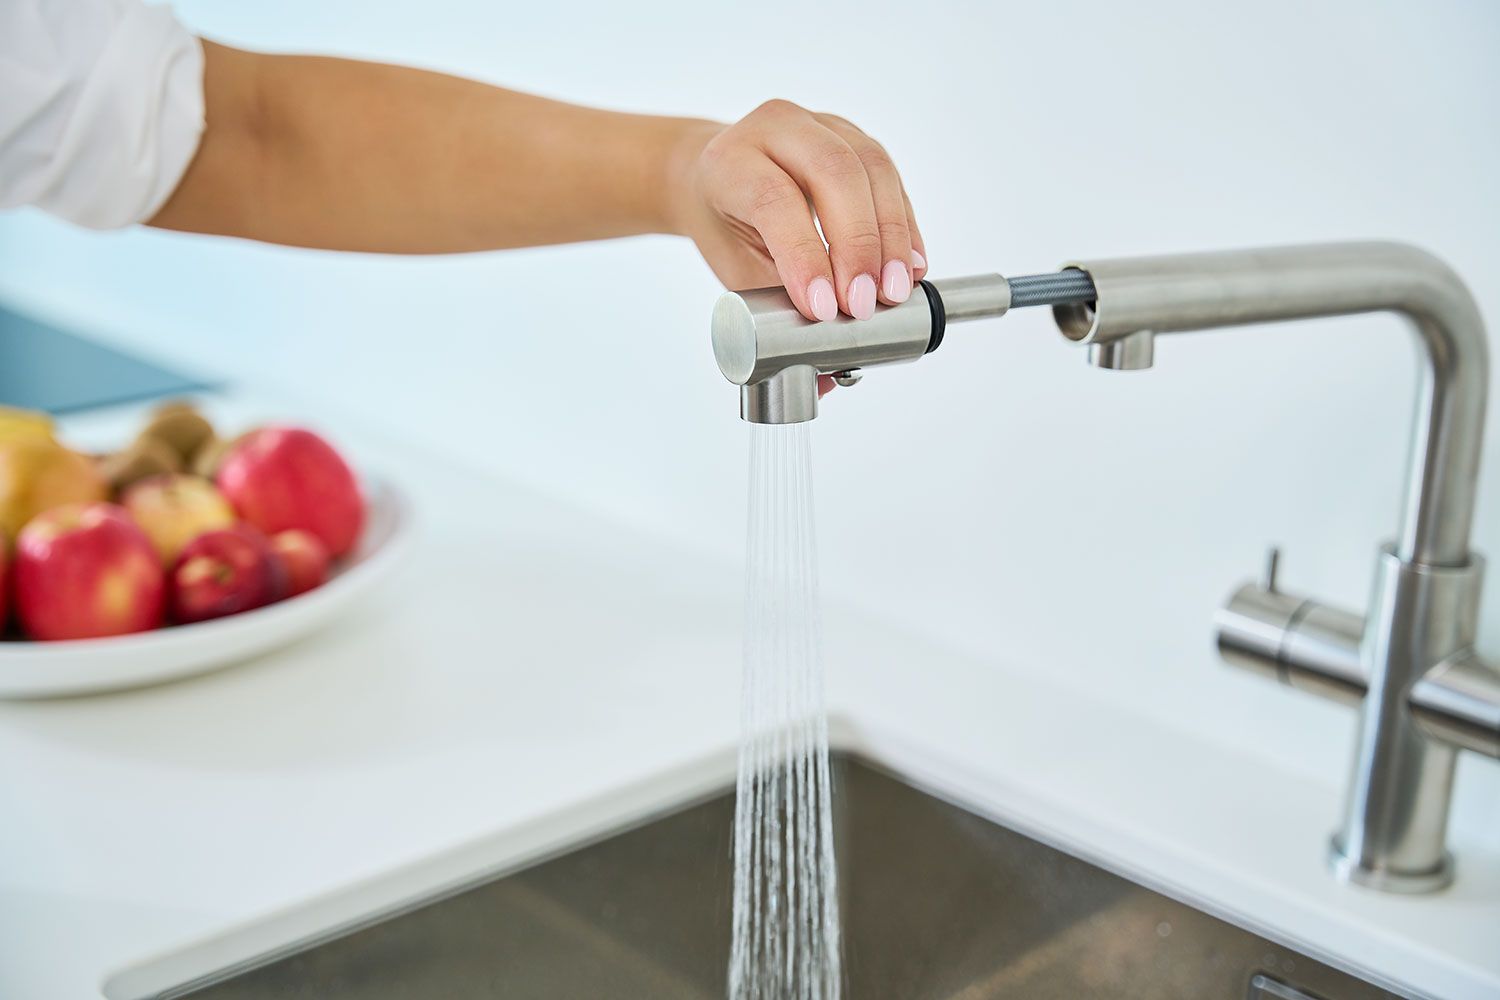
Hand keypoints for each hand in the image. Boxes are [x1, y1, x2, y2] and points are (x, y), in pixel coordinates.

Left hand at [669, 100, 928, 325]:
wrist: (717, 182)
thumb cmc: (727, 228)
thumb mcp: (735, 269)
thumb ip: (777, 314)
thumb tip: (825, 380)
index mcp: (732, 161)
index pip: (775, 200)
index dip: (805, 256)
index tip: (826, 309)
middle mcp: (777, 128)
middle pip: (833, 173)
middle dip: (859, 245)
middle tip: (867, 305)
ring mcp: (822, 126)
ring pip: (871, 168)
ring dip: (892, 236)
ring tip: (896, 291)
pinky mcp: (856, 139)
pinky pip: (891, 177)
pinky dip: (905, 225)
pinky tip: (911, 265)